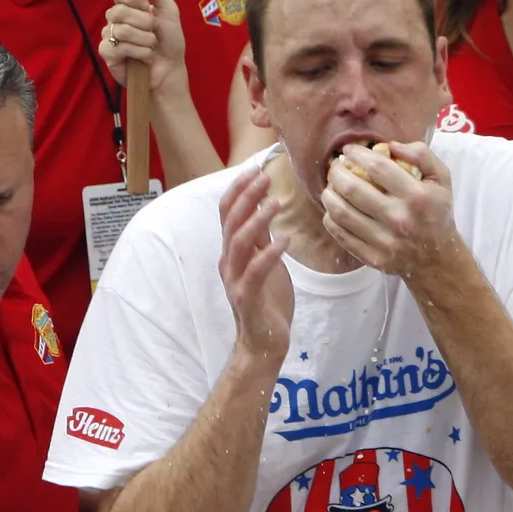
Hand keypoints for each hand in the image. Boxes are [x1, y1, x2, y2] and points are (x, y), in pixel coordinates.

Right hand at [99, 0, 186, 91]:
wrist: (171, 71)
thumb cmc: (170, 42)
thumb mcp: (168, 12)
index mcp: (127, 6)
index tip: (146, 5)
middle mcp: (114, 19)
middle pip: (119, 10)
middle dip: (145, 23)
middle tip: (154, 33)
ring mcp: (108, 36)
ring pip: (121, 29)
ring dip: (145, 40)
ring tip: (151, 47)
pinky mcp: (107, 53)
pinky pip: (118, 47)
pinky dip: (138, 52)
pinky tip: (144, 58)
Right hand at [218, 166, 292, 361]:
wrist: (264, 342)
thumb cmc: (267, 301)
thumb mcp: (266, 262)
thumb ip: (262, 237)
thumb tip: (266, 204)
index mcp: (232, 252)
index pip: (227, 213)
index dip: (238, 190)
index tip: (254, 169)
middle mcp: (229, 262)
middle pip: (230, 222)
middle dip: (246, 197)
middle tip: (264, 177)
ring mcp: (234, 280)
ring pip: (238, 243)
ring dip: (256, 220)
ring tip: (275, 203)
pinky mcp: (246, 298)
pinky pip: (255, 273)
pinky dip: (269, 254)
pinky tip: (285, 241)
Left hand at [321, 141, 458, 278]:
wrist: (438, 258)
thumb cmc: (437, 213)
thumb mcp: (441, 179)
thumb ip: (422, 155)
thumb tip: (391, 146)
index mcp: (417, 197)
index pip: (377, 167)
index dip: (357, 154)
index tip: (349, 150)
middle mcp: (400, 219)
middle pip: (353, 189)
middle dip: (337, 172)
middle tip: (335, 168)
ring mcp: (385, 242)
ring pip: (341, 213)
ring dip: (329, 195)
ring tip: (330, 187)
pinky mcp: (374, 258)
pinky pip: (341, 235)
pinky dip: (331, 218)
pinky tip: (333, 209)